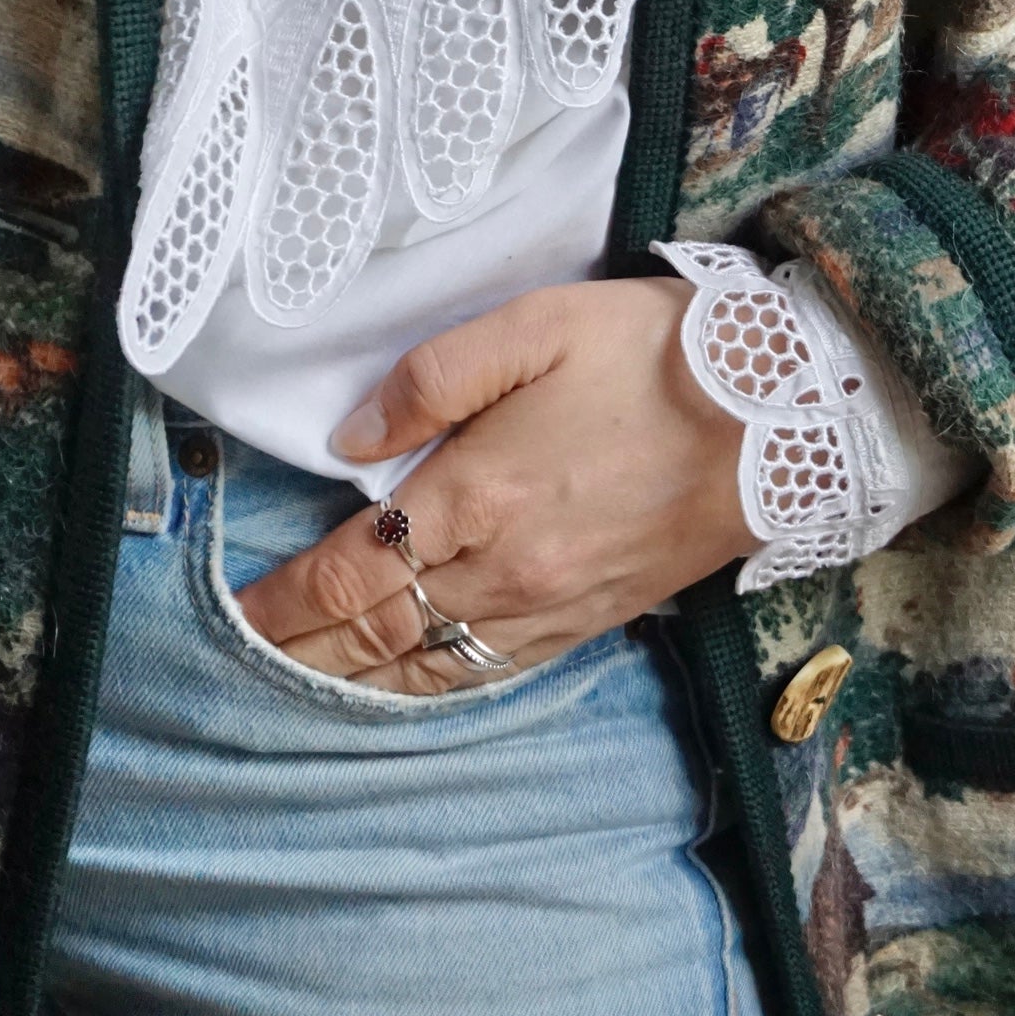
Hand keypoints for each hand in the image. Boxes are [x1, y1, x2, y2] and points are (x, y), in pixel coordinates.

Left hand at [233, 277, 749, 692]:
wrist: (779, 417)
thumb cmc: (652, 355)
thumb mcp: (534, 325)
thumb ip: (431, 378)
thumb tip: (348, 442)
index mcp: (475, 495)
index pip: (349, 575)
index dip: (283, 604)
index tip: (235, 614)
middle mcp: (503, 570)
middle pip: (374, 635)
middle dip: (300, 655)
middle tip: (236, 668)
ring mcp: (548, 607)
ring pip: (427, 668)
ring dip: (354, 684)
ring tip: (297, 690)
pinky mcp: (590, 620)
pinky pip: (490, 673)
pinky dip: (430, 689)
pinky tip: (402, 690)